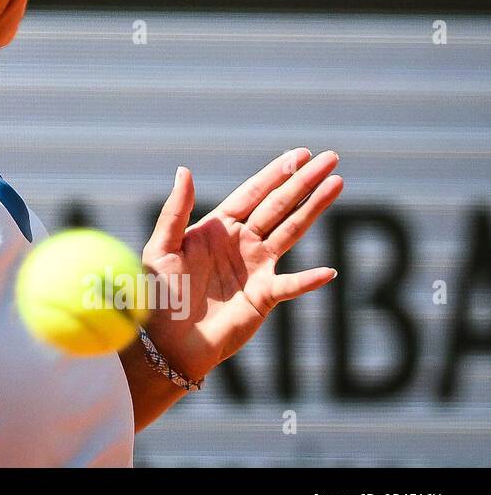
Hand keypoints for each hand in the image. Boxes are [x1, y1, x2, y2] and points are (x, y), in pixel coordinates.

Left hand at [139, 149, 343, 381]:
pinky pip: (290, 285)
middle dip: (303, 181)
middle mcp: (241, 242)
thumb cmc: (158, 294)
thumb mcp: (161, 248)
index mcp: (217, 227)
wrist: (166, 341)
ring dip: (314, 209)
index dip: (276, 172)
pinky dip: (309, 280)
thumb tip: (185, 170)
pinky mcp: (264, 297)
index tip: (300, 153)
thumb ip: (175, 211)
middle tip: (331, 158)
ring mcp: (256, 268)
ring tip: (337, 185)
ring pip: (291, 231)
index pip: (253, 193)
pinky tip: (328, 272)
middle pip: (279, 205)